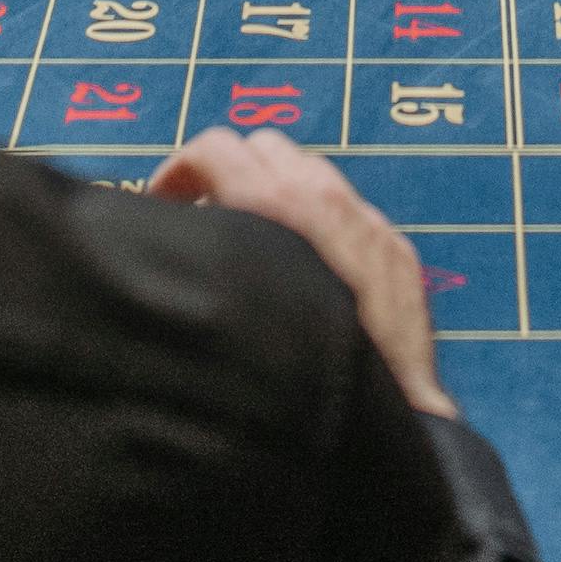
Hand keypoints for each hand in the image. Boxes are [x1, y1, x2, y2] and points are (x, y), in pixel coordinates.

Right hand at [152, 125, 455, 416]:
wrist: (389, 414)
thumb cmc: (299, 377)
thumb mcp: (233, 305)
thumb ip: (207, 254)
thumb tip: (175, 235)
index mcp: (282, 206)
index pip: (216, 148)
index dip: (176, 170)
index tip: (162, 204)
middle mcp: (330, 200)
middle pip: (264, 147)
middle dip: (229, 172)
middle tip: (206, 220)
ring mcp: (371, 222)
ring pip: (312, 170)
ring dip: (276, 191)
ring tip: (255, 241)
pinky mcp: (398, 249)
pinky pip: (352, 210)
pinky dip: (321, 219)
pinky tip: (309, 266)